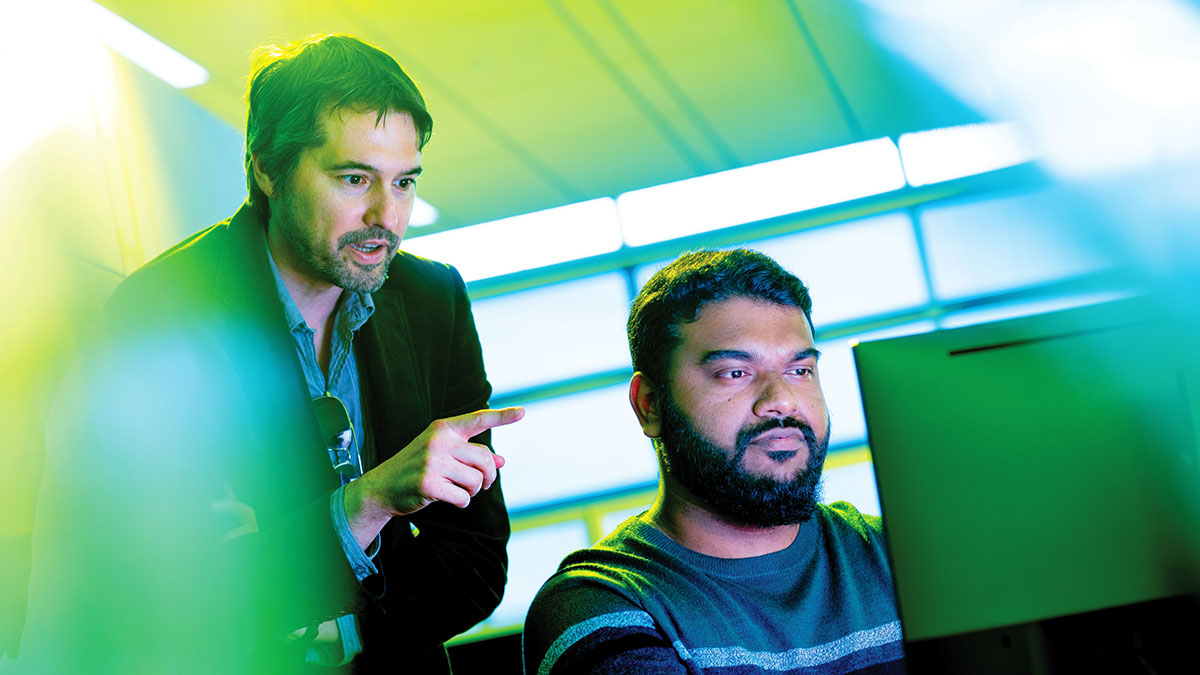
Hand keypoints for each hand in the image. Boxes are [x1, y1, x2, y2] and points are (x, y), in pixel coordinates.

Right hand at [344, 407, 522, 546]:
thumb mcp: (443, 455)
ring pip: (476, 481)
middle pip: (485, 459)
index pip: (478, 419)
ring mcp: (432, 462)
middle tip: (480, 485)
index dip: (502, 416)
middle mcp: (439, 441)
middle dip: (488, 477)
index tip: (522, 412)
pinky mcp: (429, 484)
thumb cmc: (417, 468)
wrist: (382, 487)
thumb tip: (502, 462)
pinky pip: (464, 498)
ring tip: (458, 490)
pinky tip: (447, 498)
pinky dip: (461, 502)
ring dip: (473, 491)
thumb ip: (471, 455)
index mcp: (443, 428)